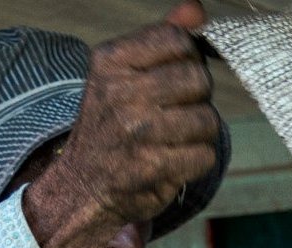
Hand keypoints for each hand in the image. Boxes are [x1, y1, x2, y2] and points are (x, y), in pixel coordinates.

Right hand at [24, 4, 219, 247]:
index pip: (178, 40)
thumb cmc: (111, 127)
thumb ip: (161, 39)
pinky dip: (197, 162)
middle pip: (198, 80)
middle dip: (198, 99)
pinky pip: (205, 155)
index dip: (189, 61)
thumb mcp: (123, 74)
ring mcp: (138, 131)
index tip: (176, 81)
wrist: (83, 186)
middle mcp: (122, 93)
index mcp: (112, 61)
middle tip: (179, 114)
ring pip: (207, 120)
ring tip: (177, 140)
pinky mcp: (153, 167)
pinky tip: (176, 162)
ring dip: (200, 135)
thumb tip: (197, 8)